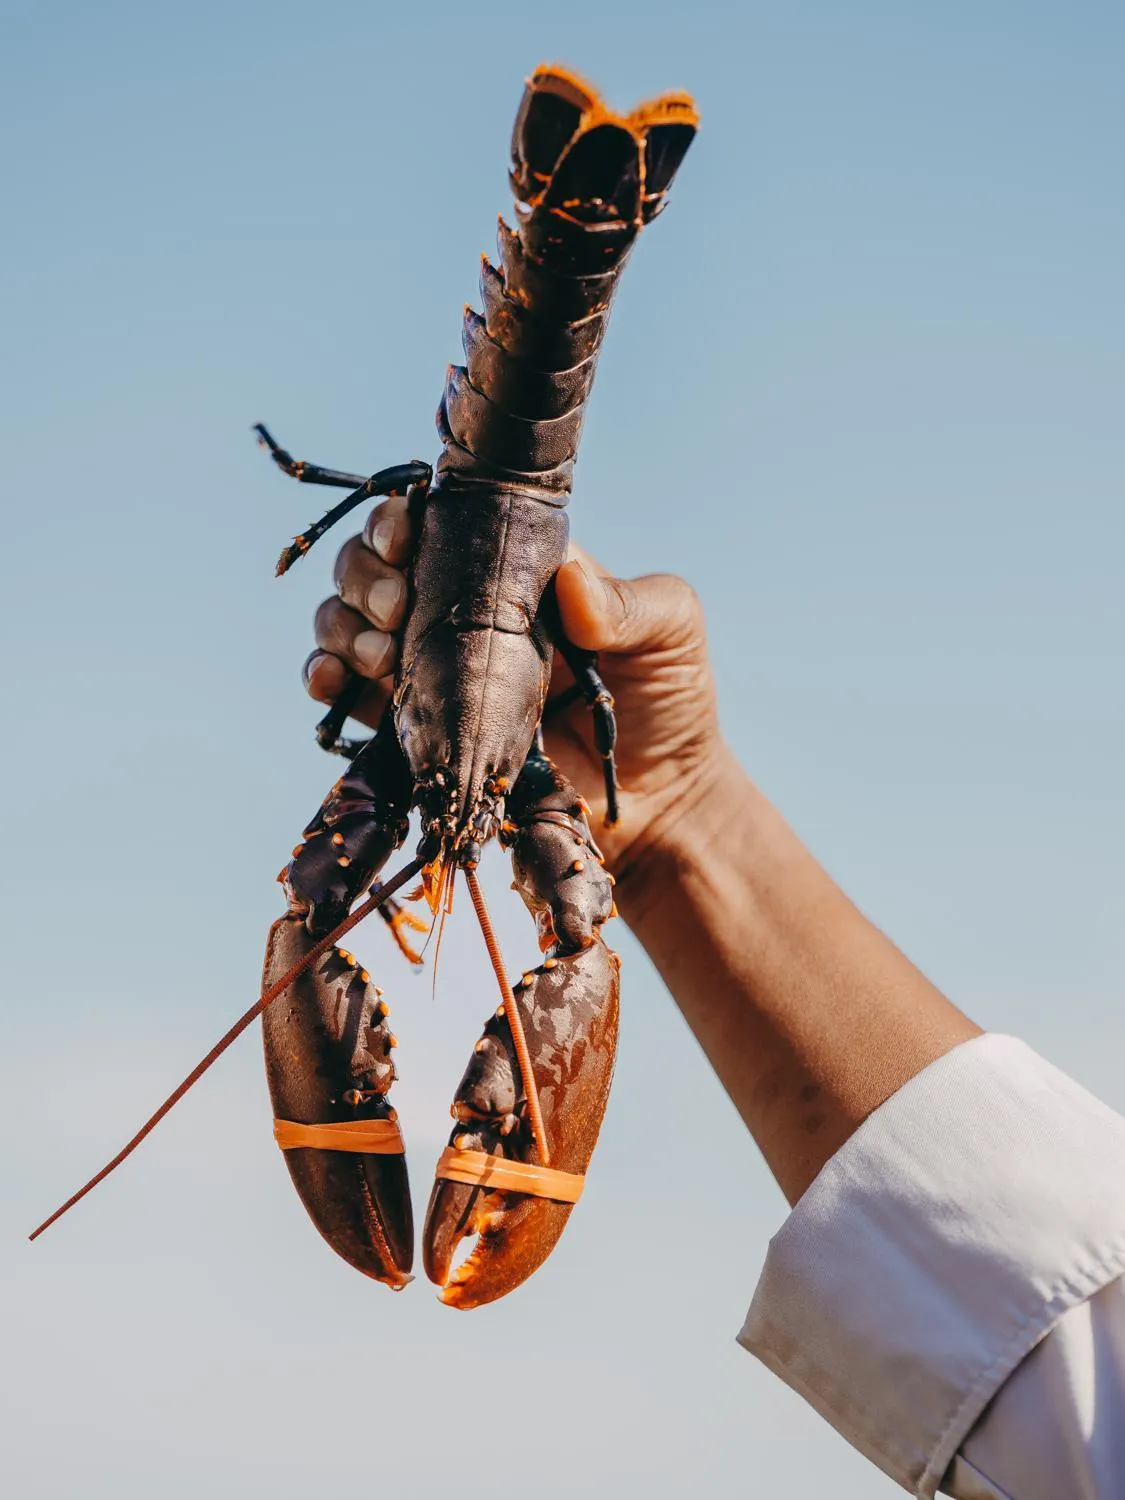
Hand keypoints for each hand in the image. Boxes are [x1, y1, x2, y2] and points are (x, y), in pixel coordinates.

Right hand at [303, 496, 723, 877]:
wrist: (658, 803)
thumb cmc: (668, 702)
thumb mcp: (671, 634)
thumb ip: (630, 604)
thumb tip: (571, 578)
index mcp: (510, 571)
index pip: (437, 522)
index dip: (403, 517)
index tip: (404, 532)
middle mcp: (460, 611)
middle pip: (377, 565)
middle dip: (364, 571)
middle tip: (393, 603)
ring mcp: (434, 669)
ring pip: (350, 622)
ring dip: (341, 624)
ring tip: (376, 651)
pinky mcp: (419, 728)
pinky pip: (348, 694)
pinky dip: (324, 679)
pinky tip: (332, 682)